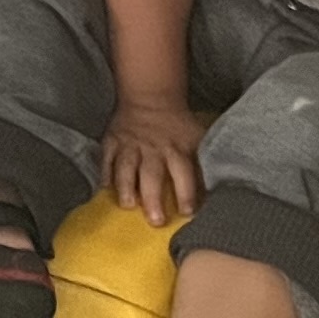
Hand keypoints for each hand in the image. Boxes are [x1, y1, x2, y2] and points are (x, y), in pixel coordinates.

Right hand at [102, 99, 206, 226]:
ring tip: (128, 205)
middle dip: (153, 198)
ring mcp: (130, 145)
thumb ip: (202, 164)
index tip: (187, 213)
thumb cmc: (177, 125)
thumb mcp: (197, 139)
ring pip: (126, 168)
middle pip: (152, 176)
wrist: (150, 97)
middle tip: (155, 220)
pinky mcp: (112, 141)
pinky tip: (106, 188)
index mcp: (176, 150)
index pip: (183, 174)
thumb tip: (213, 193)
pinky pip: (106, 159)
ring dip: (127, 188)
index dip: (186, 194)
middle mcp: (153, 149)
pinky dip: (105, 173)